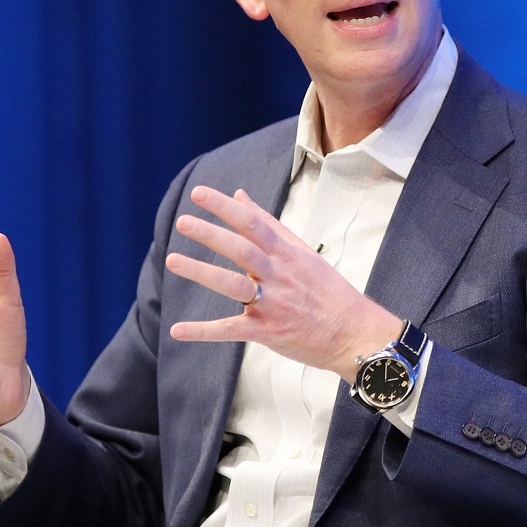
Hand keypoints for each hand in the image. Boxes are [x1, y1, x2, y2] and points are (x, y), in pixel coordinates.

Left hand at [165, 186, 399, 379]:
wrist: (353, 332)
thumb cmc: (327, 291)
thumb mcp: (303, 253)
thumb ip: (269, 225)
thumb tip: (241, 196)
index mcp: (287, 254)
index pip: (253, 223)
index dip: (225, 207)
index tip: (200, 194)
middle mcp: (279, 275)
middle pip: (241, 250)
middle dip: (211, 234)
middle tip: (183, 222)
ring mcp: (272, 304)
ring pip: (232, 285)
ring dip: (201, 272)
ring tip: (172, 260)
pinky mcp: (267, 331)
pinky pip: (230, 330)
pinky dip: (203, 331)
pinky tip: (177, 330)